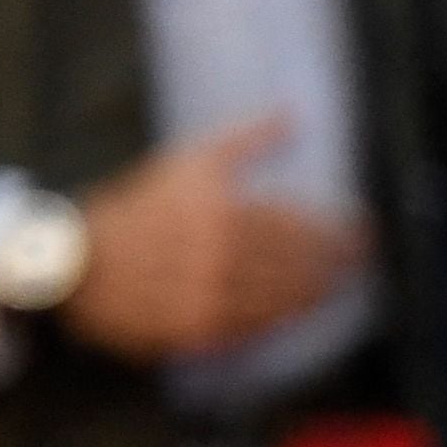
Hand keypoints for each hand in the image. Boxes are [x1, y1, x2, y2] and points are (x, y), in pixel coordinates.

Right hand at [63, 114, 367, 365]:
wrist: (83, 263)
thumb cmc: (141, 207)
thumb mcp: (190, 161)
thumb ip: (246, 139)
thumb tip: (293, 114)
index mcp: (225, 213)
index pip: (303, 226)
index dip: (341, 230)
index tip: (363, 228)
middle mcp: (223, 258)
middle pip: (302, 265)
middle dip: (340, 261)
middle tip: (363, 257)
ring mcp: (214, 298)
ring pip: (288, 299)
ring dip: (321, 291)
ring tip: (340, 283)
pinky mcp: (204, 331)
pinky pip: (262, 327)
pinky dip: (288, 317)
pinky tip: (303, 309)